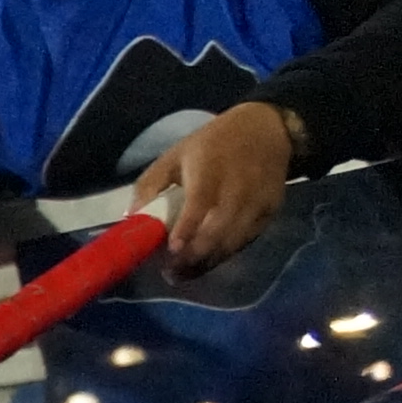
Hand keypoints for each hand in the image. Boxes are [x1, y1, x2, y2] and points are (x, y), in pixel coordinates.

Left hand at [136, 99, 299, 272]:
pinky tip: (207, 260)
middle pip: (219, 229)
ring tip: (184, 274)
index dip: (188, 227)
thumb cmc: (213, 144)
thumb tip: (131, 216)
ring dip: (208, 262)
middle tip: (170, 273)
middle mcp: (239, 186)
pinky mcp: (271, 210)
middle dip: (194, 256)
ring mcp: (258, 199)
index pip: (201, 201)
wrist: (267, 128)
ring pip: (234, 241)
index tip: (172, 248)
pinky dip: (225, 254)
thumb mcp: (176, 154)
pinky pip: (247, 240)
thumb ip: (150, 183)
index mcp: (211, 168)